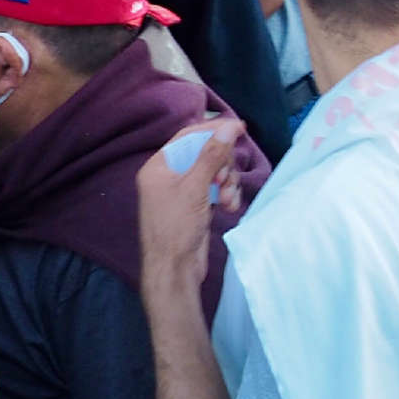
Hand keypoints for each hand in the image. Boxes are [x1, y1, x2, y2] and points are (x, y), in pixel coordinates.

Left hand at [138, 117, 246, 297]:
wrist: (174, 271)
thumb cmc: (176, 227)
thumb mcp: (195, 187)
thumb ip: (212, 155)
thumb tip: (229, 127)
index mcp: (158, 166)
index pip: (188, 136)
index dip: (214, 129)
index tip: (240, 127)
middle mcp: (168, 176)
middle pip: (204, 153)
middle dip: (222, 165)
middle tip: (225, 180)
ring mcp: (182, 192)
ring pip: (213, 172)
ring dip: (227, 182)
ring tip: (229, 199)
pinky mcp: (195, 205)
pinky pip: (215, 189)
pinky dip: (225, 194)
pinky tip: (230, 207)